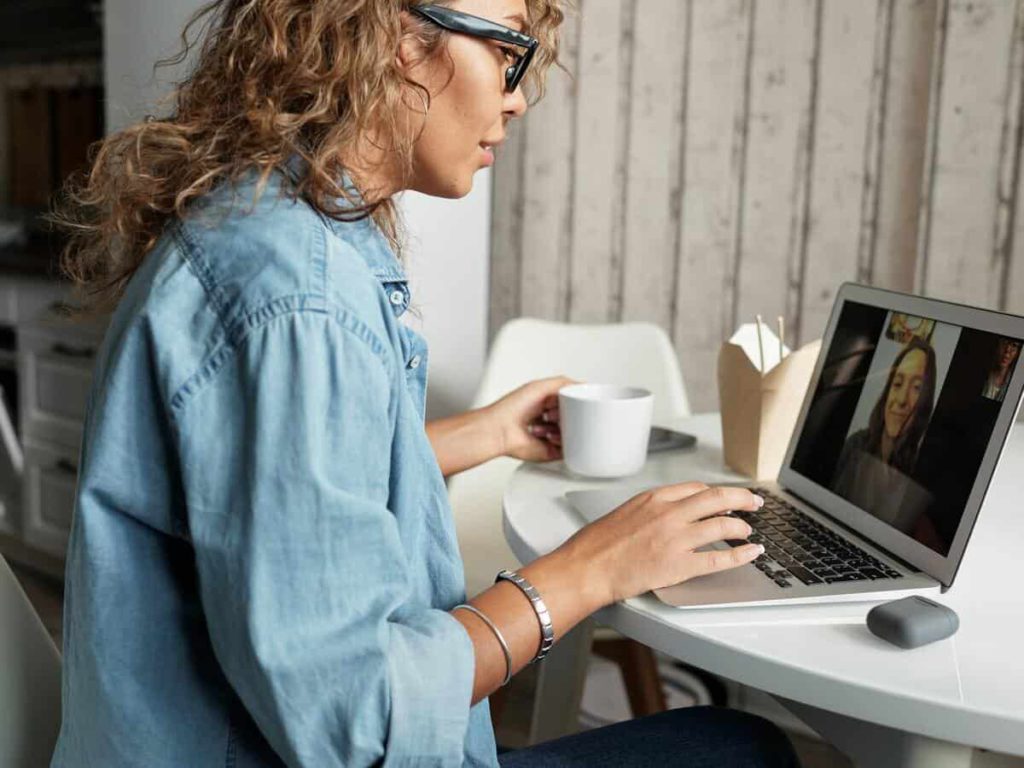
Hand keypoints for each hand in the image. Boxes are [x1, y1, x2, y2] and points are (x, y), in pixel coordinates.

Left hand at [485, 376, 576, 462]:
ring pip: (572, 433)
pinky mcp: (551, 451)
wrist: (500, 431)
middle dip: (567, 414)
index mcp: (547, 404)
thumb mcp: (540, 387)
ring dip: (563, 427)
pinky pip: (568, 449)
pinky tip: (549, 436)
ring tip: (547, 422)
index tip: (572, 401)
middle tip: (554, 412)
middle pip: (573, 418)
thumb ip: (564, 383)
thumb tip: (583, 386)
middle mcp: (549, 420)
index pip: (571, 402)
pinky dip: (562, 442)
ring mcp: (551, 436)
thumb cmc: (511, 408)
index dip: (572, 401)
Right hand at [556, 482, 765, 605]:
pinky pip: (720, 558)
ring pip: (723, 525)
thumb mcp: (624, 512)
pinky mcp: (680, 565)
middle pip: (718, 498)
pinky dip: (741, 555)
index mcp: (654, 498)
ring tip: (748, 532)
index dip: (716, 493)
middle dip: (742, 498)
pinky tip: (752, 553)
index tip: (724, 497)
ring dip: (742, 527)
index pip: (696, 488)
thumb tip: (665, 515)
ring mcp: (677, 539)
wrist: (586, 567)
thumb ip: (649, 510)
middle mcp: (669, 513)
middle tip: (754, 502)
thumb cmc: (595, 544)